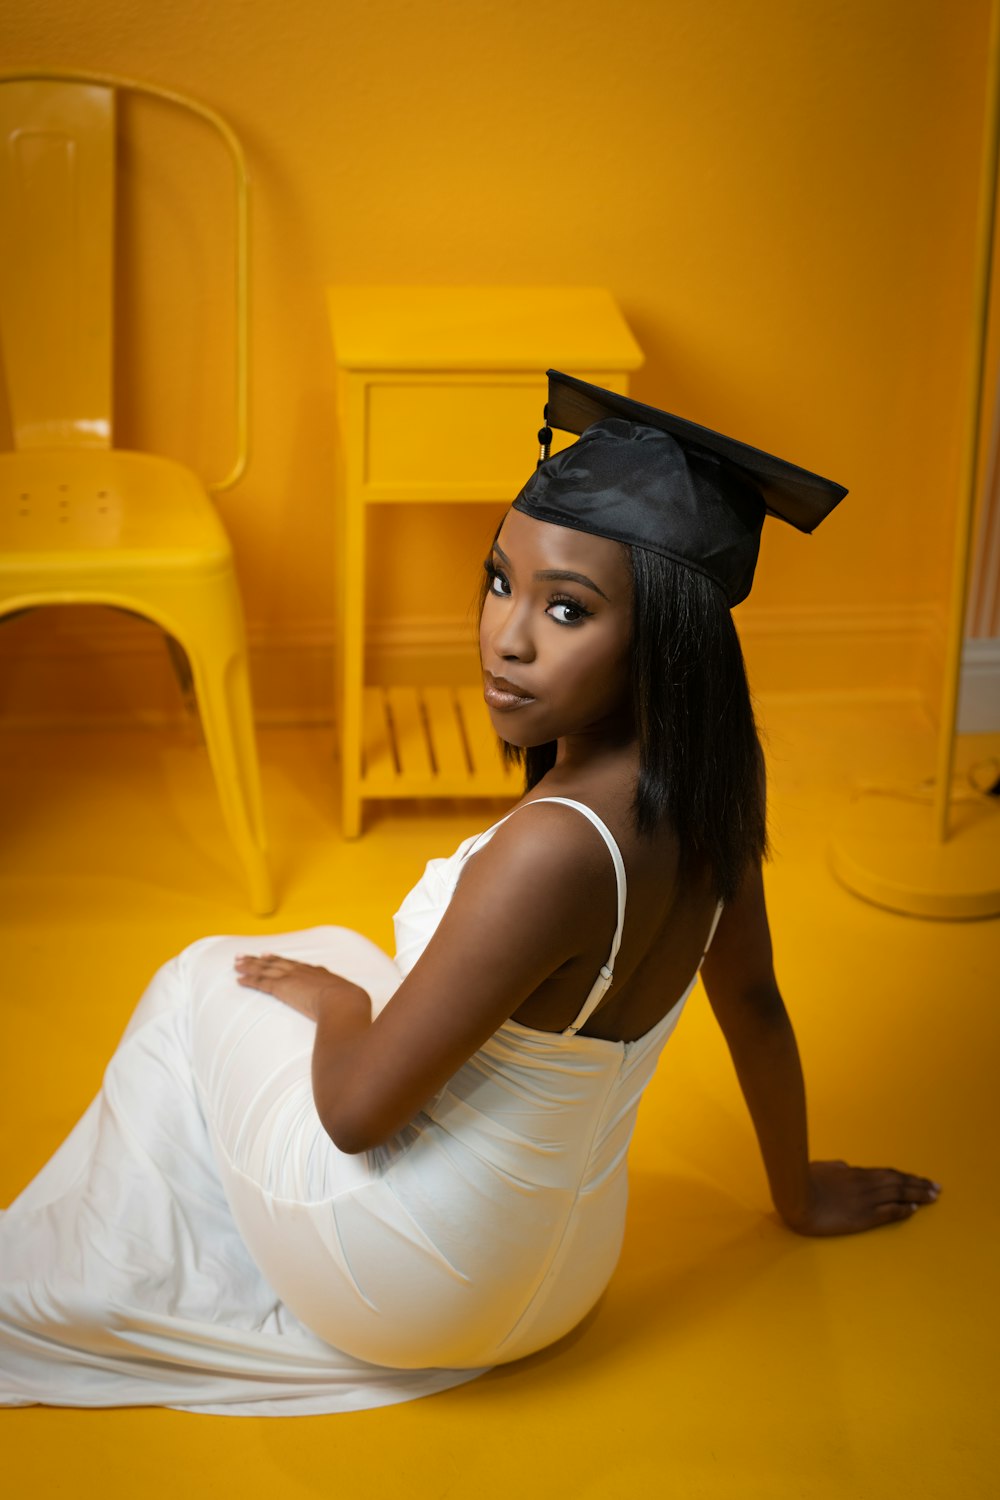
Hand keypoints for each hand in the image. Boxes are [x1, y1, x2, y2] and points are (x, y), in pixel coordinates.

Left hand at [234, 953, 369, 1022]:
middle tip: (246, 955)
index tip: (272, 956)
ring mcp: (293, 978)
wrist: (344, 1002)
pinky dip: (249, 980)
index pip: (298, 965)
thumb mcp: (353, 1002)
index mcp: (320, 975)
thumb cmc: (352, 1005)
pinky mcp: (282, 988)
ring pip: (266, 969)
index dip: (283, 961)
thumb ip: (347, 1004)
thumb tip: (354, 1012)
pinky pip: (261, 982)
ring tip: (237, 962)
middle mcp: (304, 972)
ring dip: (250, 966)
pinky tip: (239, 979)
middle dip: (261, 959)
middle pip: (277, 963)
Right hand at [781, 1159, 940, 1236]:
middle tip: (936, 1187)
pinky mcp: (863, 1217)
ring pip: (898, 1194)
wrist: (798, 1198)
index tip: (919, 1178)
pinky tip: (914, 1209)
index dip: (905, 1176)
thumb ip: (837, 1168)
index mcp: (855, 1173)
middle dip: (919, 1184)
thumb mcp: (822, 1168)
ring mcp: (866, 1200)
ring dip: (918, 1194)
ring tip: (933, 1196)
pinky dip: (903, 1209)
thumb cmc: (804, 1182)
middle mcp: (866, 1184)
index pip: (887, 1173)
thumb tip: (847, 1167)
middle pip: (898, 1182)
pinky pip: (889, 1211)